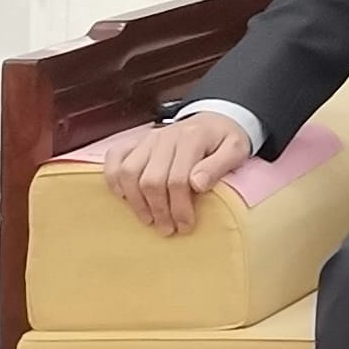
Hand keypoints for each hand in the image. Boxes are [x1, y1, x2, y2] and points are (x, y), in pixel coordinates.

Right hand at [95, 113, 249, 236]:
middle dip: (159, 210)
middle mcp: (165, 136)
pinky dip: (113, 178)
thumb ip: (219, 166)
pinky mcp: (136, 141)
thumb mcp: (235, 150)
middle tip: (168, 229)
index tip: (185, 226)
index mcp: (192, 138)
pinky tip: (124, 196)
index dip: (180, 207)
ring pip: (129, 172)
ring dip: (136, 201)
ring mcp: (148, 138)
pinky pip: (114, 157)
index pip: (178, 179)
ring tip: (149, 219)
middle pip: (151, 180)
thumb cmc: (225, 140)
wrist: (215, 119)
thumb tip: (197, 184)